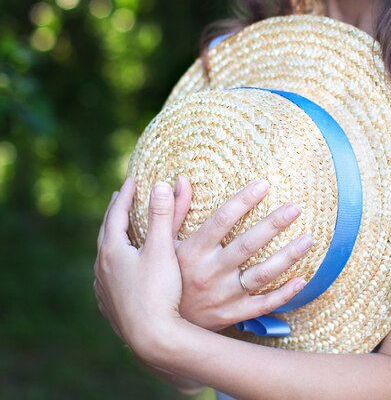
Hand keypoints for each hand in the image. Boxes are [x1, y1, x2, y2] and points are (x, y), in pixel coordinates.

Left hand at [94, 179, 185, 350]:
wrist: (150, 337)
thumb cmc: (158, 291)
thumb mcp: (162, 249)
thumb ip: (162, 215)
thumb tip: (160, 184)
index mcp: (112, 250)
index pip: (116, 214)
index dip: (126, 195)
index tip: (132, 180)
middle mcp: (102, 268)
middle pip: (106, 233)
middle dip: (115, 214)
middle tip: (120, 198)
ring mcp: (104, 288)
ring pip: (105, 256)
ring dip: (112, 239)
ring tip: (119, 232)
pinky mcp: (110, 305)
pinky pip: (107, 277)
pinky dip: (113, 264)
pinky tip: (118, 271)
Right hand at [173, 178, 313, 330]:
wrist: (157, 330)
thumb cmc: (160, 280)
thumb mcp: (159, 246)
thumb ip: (172, 213)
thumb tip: (181, 180)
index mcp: (192, 252)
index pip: (221, 221)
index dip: (243, 201)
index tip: (264, 184)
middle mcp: (210, 273)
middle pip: (247, 245)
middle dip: (273, 224)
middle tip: (295, 208)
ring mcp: (223, 296)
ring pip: (261, 275)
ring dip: (287, 257)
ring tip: (308, 239)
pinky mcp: (232, 314)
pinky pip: (263, 305)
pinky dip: (284, 294)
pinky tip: (302, 280)